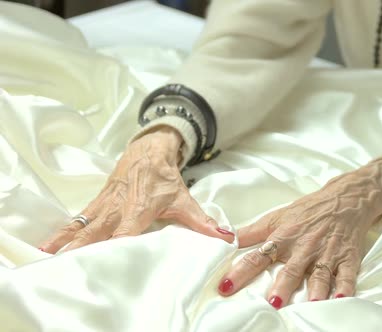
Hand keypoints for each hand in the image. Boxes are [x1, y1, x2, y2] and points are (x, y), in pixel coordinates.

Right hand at [39, 126, 233, 252]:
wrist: (149, 150)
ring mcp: (103, 205)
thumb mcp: (184, 200)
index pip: (126, 231)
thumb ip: (203, 222)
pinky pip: (76, 220)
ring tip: (47, 257)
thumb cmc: (165, 178)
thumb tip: (226, 238)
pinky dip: (63, 232)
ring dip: (65, 241)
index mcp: (139, 208)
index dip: (117, 244)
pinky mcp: (95, 204)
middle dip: (81, 248)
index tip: (108, 261)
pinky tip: (48, 246)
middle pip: (96, 231)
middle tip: (67, 266)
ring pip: (81, 225)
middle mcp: (117, 208)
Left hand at [217, 158, 381, 307]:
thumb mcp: (277, 217)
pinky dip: (346, 288)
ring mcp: (327, 254)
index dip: (242, 271)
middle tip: (273, 303)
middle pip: (292, 269)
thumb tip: (224, 238)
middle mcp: (304, 247)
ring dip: (316, 290)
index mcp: (284, 238)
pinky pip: (347, 275)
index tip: (226, 286)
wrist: (346, 199)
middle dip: (283, 285)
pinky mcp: (347, 258)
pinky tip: (342, 299)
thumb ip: (251, 233)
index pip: (259, 256)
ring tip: (311, 304)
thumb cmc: (308, 211)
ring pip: (320, 275)